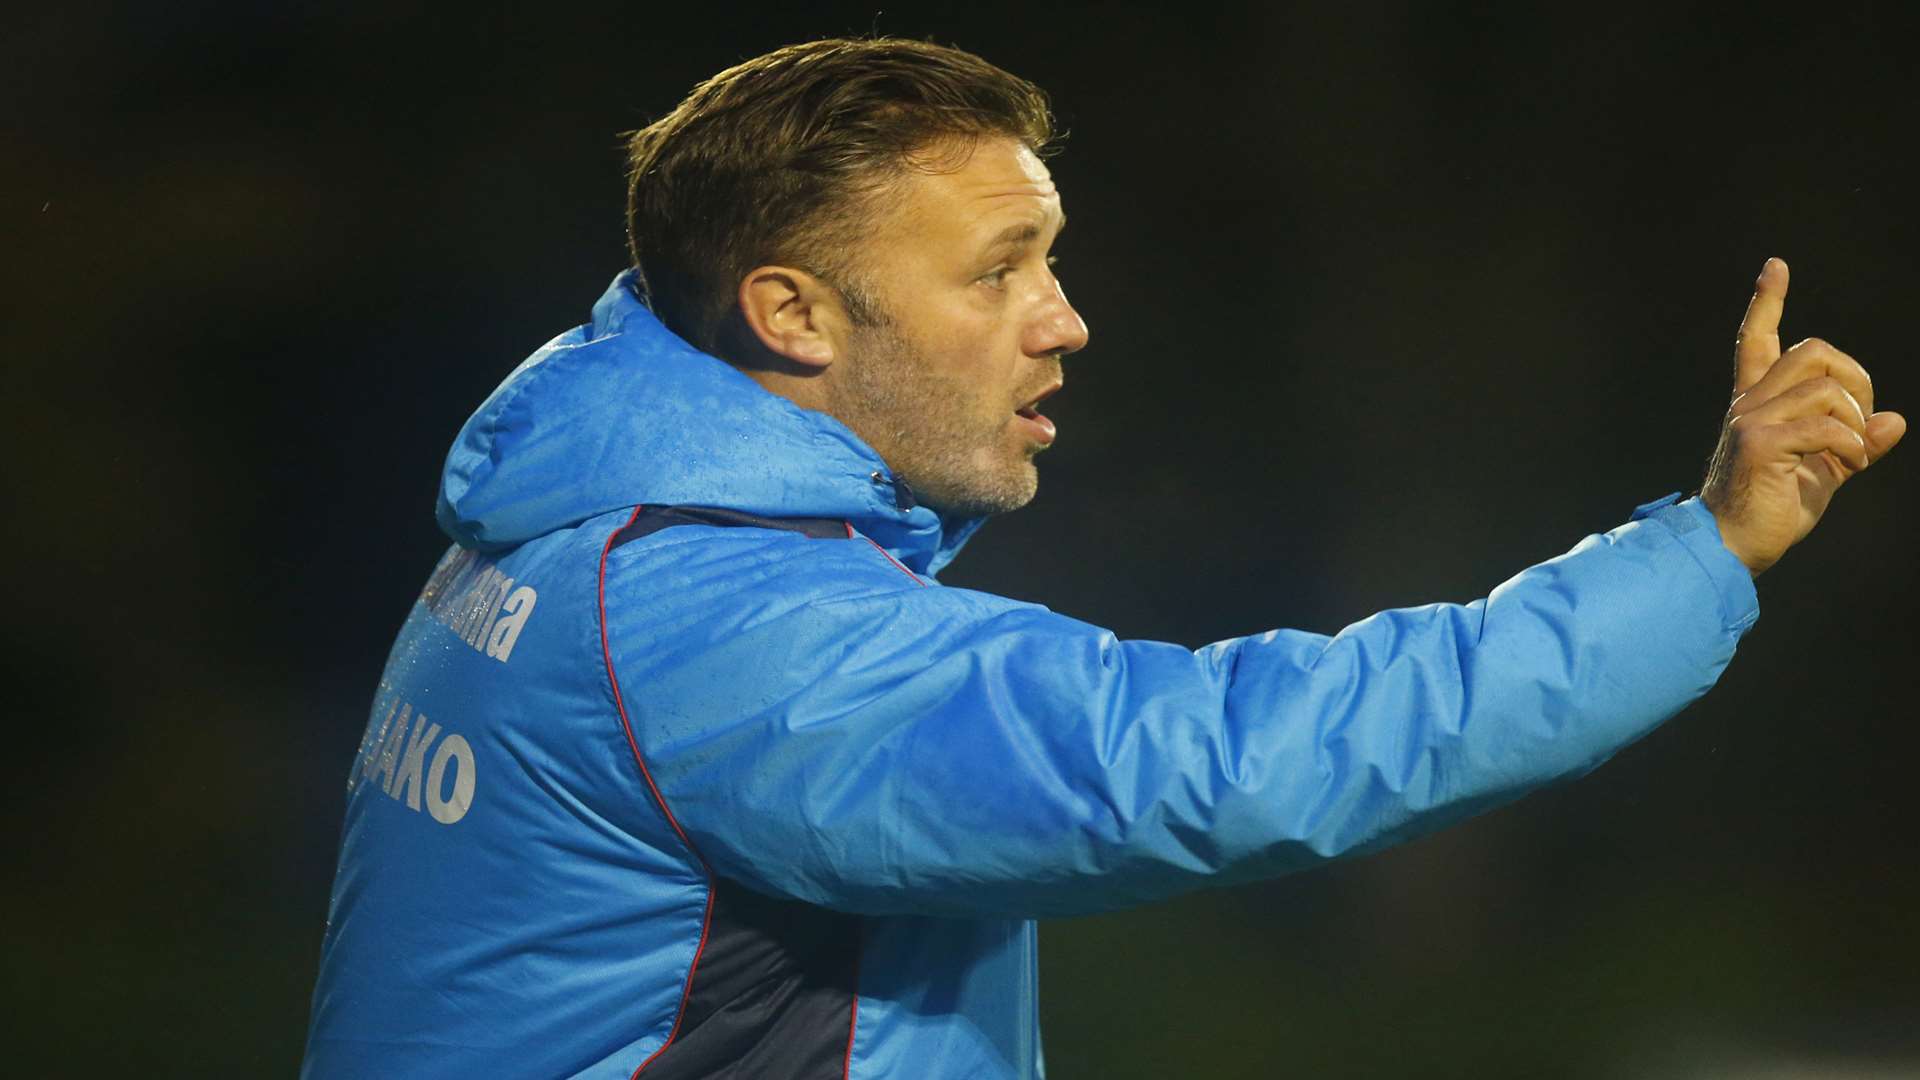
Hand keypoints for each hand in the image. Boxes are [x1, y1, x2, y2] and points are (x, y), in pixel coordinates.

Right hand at [1700, 258, 1904, 575]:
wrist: (1733, 547)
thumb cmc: (1772, 510)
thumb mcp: (1825, 471)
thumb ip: (1856, 443)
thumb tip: (1895, 421)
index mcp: (1758, 405)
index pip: (1757, 341)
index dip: (1768, 302)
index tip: (1776, 267)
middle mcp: (1749, 404)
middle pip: (1812, 351)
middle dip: (1856, 379)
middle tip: (1861, 421)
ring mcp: (1751, 420)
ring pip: (1823, 385)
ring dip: (1855, 418)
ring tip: (1853, 454)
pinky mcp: (1761, 443)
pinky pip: (1826, 425)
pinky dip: (1851, 445)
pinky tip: (1848, 466)